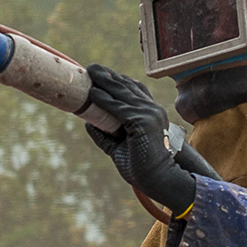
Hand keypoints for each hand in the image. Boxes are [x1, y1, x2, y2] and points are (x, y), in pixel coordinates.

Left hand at [84, 63, 194, 215]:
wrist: (159, 179)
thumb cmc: (141, 167)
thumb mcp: (119, 147)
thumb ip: (105, 134)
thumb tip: (88, 123)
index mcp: (151, 113)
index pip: (135, 89)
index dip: (118, 79)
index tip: (102, 73)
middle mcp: (152, 109)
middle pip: (127, 87)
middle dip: (108, 76)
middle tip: (92, 67)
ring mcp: (149, 114)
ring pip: (122, 94)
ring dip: (104, 82)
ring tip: (89, 73)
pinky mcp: (142, 121)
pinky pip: (118, 108)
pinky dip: (104, 100)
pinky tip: (93, 94)